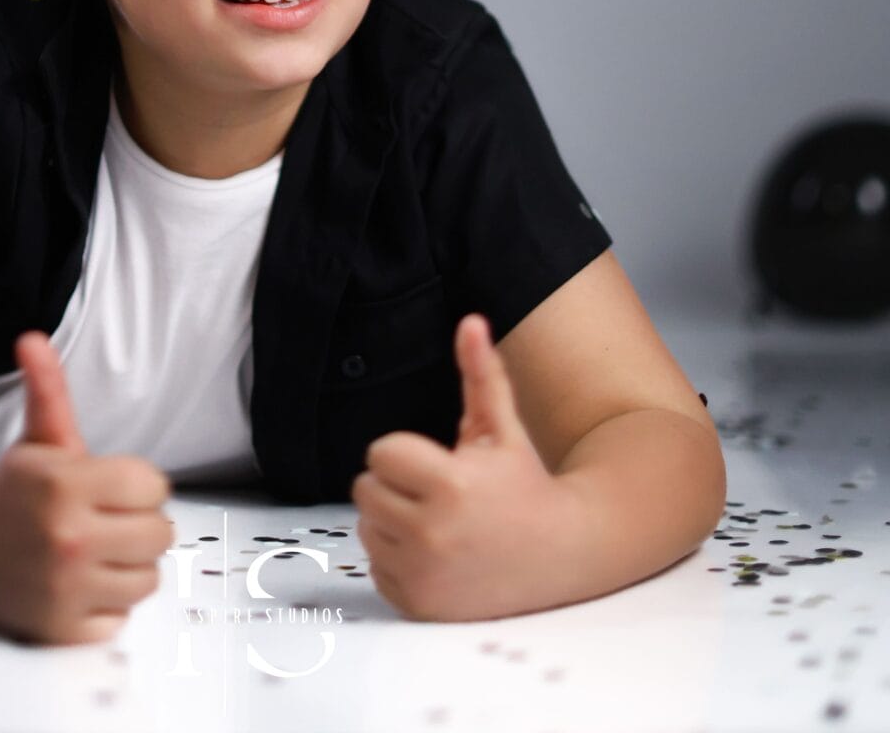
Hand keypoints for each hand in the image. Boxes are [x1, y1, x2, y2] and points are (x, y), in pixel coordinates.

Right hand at [0, 330, 175, 643]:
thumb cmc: (11, 491)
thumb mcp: (37, 437)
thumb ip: (47, 387)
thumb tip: (33, 340)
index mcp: (66, 484)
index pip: (154, 487)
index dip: (139, 485)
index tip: (115, 487)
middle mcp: (68, 538)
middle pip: (160, 534)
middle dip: (140, 523)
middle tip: (110, 519)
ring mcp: (65, 588)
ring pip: (148, 578)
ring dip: (130, 564)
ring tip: (101, 549)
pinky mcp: (61, 630)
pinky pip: (122, 617)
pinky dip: (108, 603)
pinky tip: (84, 581)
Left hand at [352, 313, 572, 621]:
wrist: (562, 555)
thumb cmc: (526, 486)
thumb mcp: (503, 428)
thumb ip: (481, 374)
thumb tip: (470, 323)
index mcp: (450, 485)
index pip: (380, 453)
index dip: (406, 453)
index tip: (439, 464)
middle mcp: (432, 534)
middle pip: (365, 489)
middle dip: (396, 485)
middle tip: (438, 493)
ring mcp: (423, 575)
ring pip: (367, 527)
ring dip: (393, 521)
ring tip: (440, 522)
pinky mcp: (418, 604)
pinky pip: (376, 566)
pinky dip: (398, 560)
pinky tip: (438, 555)